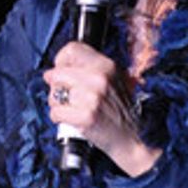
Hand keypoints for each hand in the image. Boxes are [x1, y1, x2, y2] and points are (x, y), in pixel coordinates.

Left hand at [44, 41, 160, 175]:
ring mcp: (92, 97)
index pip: (72, 50)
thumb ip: (90, 69)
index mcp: (107, 66)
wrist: (133, 137)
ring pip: (54, 94)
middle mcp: (99, 78)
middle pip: (57, 73)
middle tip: (64, 94)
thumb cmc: (121, 111)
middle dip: (56, 86)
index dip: (61, 60)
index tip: (61, 70)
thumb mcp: (115, 80)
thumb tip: (57, 68)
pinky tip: (71, 118)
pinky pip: (55, 112)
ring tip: (71, 108)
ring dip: (57, 103)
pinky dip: (59, 118)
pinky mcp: (85, 116)